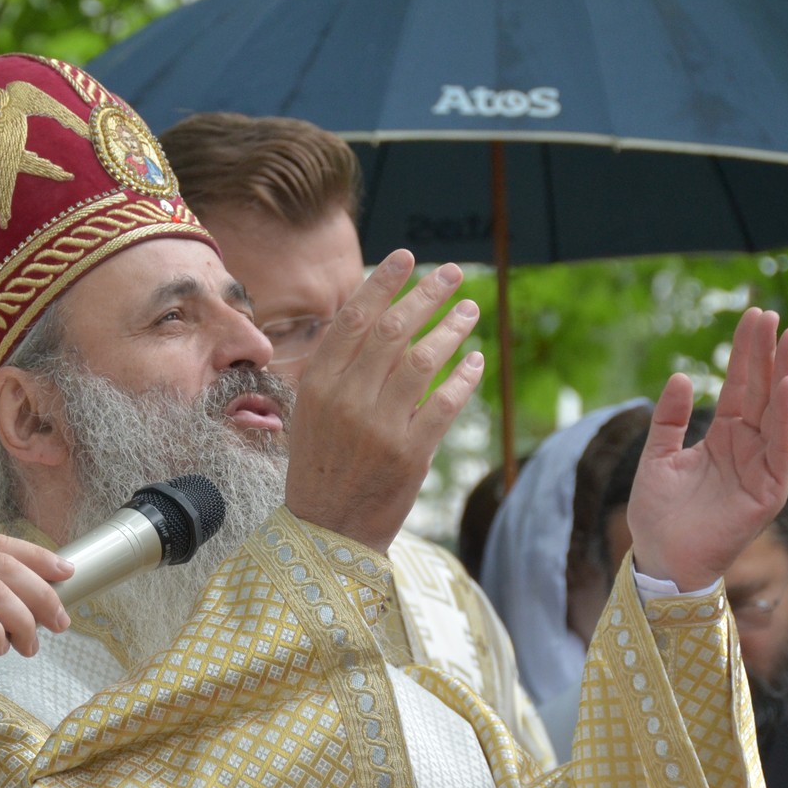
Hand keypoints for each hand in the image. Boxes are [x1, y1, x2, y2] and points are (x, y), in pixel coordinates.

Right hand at [285, 251, 483, 552]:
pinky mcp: (409, 454)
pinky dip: (464, 378)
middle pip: (393, 331)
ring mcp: (378, 427)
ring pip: (422, 361)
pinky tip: (475, 359)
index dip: (383, 283)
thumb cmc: (321, 465)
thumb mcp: (312, 412)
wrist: (326, 530)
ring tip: (470, 310)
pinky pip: (445, 404)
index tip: (407, 257)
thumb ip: (339, 370)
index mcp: (318, 384)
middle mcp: (346, 400)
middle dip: (427, 295)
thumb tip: (377, 320)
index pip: (353, 319)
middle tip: (454, 274)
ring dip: (451, 329)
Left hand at [626, 307, 787, 589]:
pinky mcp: (768, 492)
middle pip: (762, 392)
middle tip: (772, 314)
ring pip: (776, 413)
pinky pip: (781, 449)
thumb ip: (670, 419)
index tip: (753, 316)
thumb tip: (683, 375)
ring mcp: (760, 468)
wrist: (660, 558)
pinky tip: (787, 386)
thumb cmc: (657, 513)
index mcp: (723, 437)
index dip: (745, 353)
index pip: (741, 386)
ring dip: (784, 375)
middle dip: (767, 354)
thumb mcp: (657, 457)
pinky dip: (786, 418)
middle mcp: (747, 448)